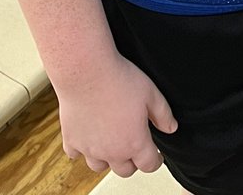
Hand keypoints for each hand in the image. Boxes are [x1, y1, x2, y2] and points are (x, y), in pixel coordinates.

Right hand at [56, 53, 176, 177]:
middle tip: (135, 147)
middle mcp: (111, 152)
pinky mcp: (71, 140)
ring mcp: (89, 149)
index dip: (155, 161)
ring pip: (99, 167)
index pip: (149, 165)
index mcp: (134, 142)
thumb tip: (171, 127)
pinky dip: (82, 149)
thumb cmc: (119, 80)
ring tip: (111, 143)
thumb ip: (163, 114)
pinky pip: (76, 155)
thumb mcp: (151, 93)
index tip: (156, 155)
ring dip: (107, 159)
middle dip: (133, 162)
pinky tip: (88, 136)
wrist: (87, 72)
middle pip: (125, 171)